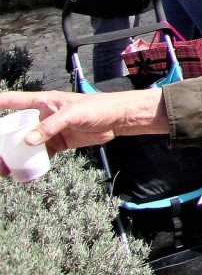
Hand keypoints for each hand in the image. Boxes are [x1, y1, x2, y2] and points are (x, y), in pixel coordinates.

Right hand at [0, 90, 166, 172]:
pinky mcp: (58, 143)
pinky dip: (31, 163)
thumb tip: (27, 141)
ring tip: (3, 168)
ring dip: (14, 155)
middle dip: (3, 141)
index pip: (14, 101)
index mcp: (43, 102)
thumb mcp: (73, 114)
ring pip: (25, 144)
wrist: (117, 119)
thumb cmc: (97, 108)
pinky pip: (40, 154)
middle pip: (16, 128)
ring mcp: (49, 131)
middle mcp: (42, 116)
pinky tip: (22, 173)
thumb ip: (51, 126)